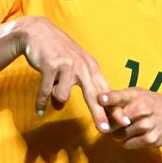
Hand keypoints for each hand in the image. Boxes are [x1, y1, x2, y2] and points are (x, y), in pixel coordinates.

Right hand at [16, 16, 110, 131]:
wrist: (37, 31)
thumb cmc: (57, 50)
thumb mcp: (74, 63)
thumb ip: (77, 84)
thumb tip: (66, 106)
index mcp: (91, 66)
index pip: (105, 91)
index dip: (115, 108)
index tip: (124, 122)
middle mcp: (82, 65)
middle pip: (93, 96)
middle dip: (100, 114)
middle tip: (105, 131)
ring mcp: (67, 65)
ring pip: (63, 96)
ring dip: (54, 97)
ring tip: (49, 90)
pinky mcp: (51, 65)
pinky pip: (46, 92)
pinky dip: (41, 101)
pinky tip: (39, 110)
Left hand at [99, 87, 161, 148]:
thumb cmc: (149, 103)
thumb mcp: (136, 93)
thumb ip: (118, 97)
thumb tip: (98, 102)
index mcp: (136, 95)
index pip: (120, 96)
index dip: (109, 98)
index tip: (100, 99)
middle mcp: (142, 109)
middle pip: (115, 121)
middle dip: (110, 124)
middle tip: (112, 124)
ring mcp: (147, 124)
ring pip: (120, 134)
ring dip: (117, 134)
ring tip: (123, 129)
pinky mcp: (151, 139)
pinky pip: (128, 144)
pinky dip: (126, 142)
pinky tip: (131, 135)